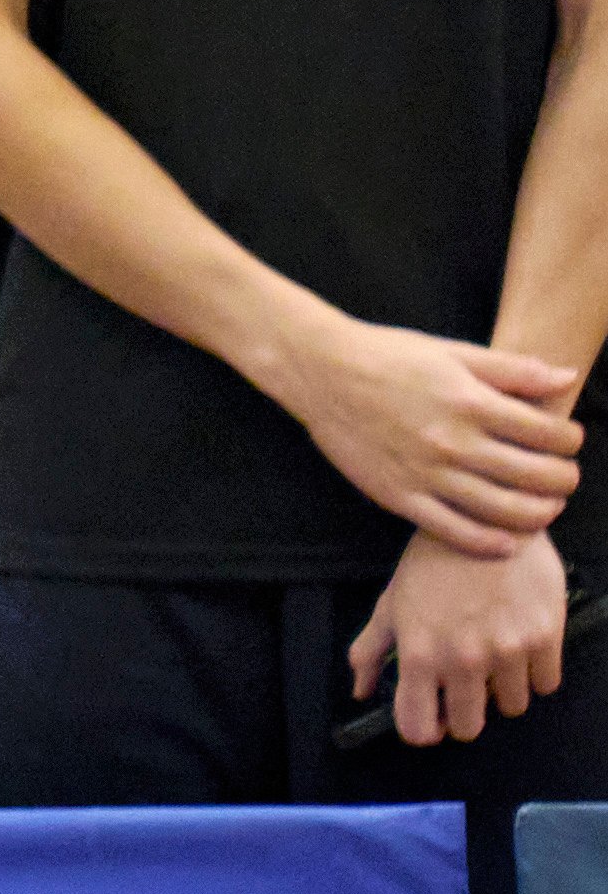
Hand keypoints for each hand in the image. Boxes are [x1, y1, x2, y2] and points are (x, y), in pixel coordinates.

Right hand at [258, 312, 583, 558]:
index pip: (546, 432)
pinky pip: (451, 530)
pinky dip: (487, 542)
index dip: (570, 440)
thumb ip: (513, 369)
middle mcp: (452, 442)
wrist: (321, 373)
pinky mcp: (397, 496)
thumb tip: (566, 376)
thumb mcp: (454, 352)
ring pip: (500, 508)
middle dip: (564, 479)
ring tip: (548, 508)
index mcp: (471, 402)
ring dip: (538, 513)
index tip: (570, 441)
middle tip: (567, 478)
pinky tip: (508, 542)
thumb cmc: (389, 356)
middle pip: (533, 474)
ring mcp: (424, 473)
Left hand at [357, 531, 569, 748]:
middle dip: (465, 716)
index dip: (424, 731)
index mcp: (418, 657)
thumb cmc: (432, 563)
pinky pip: (546, 684)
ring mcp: (507, 651)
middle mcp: (462, 661)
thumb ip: (370, 652)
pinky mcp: (544, 637)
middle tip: (467, 693)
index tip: (433, 721)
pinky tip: (523, 652)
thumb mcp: (390, 604)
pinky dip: (536, 675)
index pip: (418, 728)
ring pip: (512, 707)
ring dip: (503, 693)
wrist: (485, 521)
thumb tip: (361, 691)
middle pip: (468, 727)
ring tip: (496, 664)